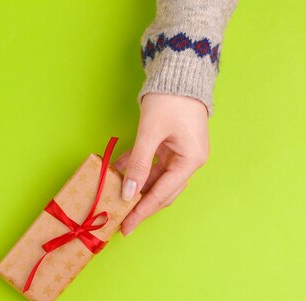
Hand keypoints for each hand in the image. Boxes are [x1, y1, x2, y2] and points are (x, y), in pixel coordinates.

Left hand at [113, 93, 209, 235]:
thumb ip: (139, 164)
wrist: (180, 70)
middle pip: (162, 192)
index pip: (162, 194)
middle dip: (140, 205)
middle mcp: (189, 162)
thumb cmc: (170, 99)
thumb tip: (128, 193)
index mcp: (190, 161)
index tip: (126, 226)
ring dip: (136, 187)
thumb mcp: (150, 133)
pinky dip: (136, 169)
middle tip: (119, 219)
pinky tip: (118, 172)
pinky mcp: (172, 146)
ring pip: (156, 180)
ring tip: (115, 196)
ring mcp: (181, 154)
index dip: (142, 211)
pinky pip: (153, 165)